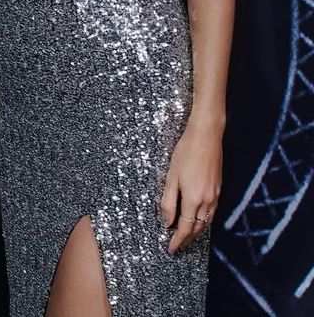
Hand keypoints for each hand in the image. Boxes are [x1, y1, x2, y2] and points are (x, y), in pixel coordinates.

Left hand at [160, 119, 221, 253]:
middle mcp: (207, 201)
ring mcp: (215, 195)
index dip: (177, 241)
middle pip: (197, 229)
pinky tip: (198, 218)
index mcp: (193, 199)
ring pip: (206, 222)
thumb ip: (168, 201)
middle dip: (187, 240)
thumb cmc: (186, 152)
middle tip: (177, 245)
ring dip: (196, 231)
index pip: (184, 229)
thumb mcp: (171, 176)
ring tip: (186, 236)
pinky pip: (212, 212)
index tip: (170, 249)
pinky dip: (204, 220)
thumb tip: (166, 222)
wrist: (206, 136)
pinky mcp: (219, 188)